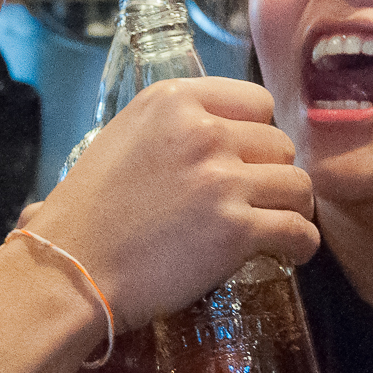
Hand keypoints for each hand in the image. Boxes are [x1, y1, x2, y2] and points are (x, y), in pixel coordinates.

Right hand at [21, 77, 318, 329]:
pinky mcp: (237, 230)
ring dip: (293, 207)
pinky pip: (298, 231)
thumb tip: (214, 138)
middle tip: (257, 200)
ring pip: (297, 184)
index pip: (255, 100)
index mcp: (173, 100)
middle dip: (272, 173)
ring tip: (280, 225)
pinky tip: (292, 253)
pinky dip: (302, 245)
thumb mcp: (122, 141)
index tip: (249, 157)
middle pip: (279, 143)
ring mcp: (223, 180)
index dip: (257, 132)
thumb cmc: (85, 217)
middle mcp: (203, 132)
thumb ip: (172, 130)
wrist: (70, 272)